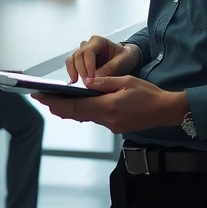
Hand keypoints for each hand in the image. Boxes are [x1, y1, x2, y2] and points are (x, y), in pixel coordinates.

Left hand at [32, 77, 187, 134]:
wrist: (165, 110)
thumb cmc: (148, 93)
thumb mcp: (126, 81)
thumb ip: (103, 82)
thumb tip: (85, 82)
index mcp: (108, 107)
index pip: (75, 107)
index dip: (56, 102)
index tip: (41, 96)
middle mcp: (107, 119)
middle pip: (75, 114)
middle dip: (57, 106)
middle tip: (41, 97)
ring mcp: (110, 125)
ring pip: (83, 117)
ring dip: (68, 110)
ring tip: (53, 100)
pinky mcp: (115, 126)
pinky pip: (93, 118)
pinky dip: (81, 112)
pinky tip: (75, 105)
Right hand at [65, 36, 141, 83]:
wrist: (125, 59)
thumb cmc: (125, 57)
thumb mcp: (122, 61)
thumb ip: (110, 68)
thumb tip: (95, 78)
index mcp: (98, 41)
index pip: (88, 51)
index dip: (88, 65)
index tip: (91, 78)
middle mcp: (87, 45)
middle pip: (78, 55)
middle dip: (81, 70)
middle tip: (86, 83)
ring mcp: (82, 53)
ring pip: (71, 60)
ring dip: (73, 71)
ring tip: (76, 83)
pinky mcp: (80, 62)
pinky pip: (71, 66)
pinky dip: (71, 73)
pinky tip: (75, 83)